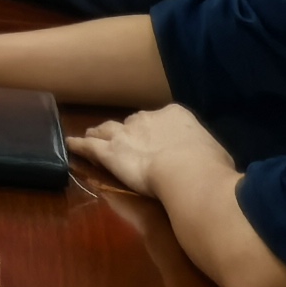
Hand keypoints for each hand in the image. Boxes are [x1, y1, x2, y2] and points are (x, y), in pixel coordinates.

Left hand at [69, 103, 236, 204]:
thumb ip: (203, 152)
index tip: (157, 140)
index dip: (157, 131)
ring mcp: (125, 133)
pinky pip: (89, 146)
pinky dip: (79, 145)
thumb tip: (209, 160)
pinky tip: (70, 144)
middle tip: (125, 141)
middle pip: (133, 123)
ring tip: (91, 135)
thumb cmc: (208, 165)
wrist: (186, 172)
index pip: (162, 119)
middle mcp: (147, 118)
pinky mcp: (109, 151)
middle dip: (129, 131)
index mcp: (175, 115)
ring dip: (100, 133)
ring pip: (107, 129)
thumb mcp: (215, 153)